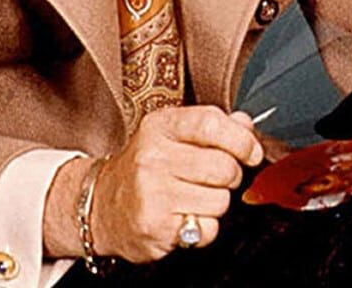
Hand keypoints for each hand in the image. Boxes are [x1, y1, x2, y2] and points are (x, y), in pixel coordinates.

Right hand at [75, 106, 265, 262]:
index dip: (242, 140)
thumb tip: (246, 124)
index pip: (211, 123)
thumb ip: (211, 126)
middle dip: (230, 176)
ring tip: (193, 198)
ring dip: (216, 203)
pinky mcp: (155, 227)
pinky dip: (204, 227)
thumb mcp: (169, 135)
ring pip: (220, 200)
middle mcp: (153, 158)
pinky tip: (185, 217)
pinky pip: (207, 228)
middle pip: (223, 167)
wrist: (99, 206)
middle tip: (215, 179)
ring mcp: (152, 194)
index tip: (251, 152)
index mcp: (160, 127)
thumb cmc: (142, 168)